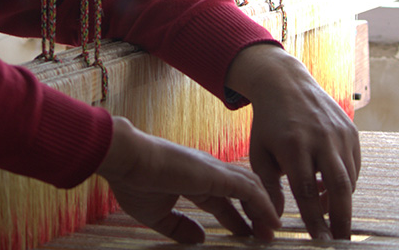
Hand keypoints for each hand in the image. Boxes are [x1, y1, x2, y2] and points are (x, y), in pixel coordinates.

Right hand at [96, 116, 280, 242]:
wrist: (126, 159)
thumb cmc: (133, 182)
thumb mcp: (157, 214)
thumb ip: (179, 227)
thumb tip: (200, 239)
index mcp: (193, 179)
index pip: (223, 200)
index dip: (237, 218)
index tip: (247, 235)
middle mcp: (207, 172)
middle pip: (241, 191)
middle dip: (256, 213)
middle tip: (266, 237)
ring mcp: (213, 170)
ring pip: (250, 185)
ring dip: (264, 208)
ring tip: (272, 231)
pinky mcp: (215, 174)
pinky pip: (248, 189)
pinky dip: (263, 204)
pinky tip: (271, 220)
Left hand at [226, 44, 360, 239]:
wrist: (285, 83)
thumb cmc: (268, 123)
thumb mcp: (259, 153)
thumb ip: (268, 188)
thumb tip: (272, 224)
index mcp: (293, 145)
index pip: (306, 192)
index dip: (315, 220)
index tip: (321, 242)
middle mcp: (320, 138)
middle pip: (338, 187)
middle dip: (342, 220)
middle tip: (341, 242)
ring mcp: (339, 133)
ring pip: (349, 179)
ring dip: (341, 201)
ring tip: (326, 211)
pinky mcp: (351, 130)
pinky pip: (354, 166)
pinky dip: (345, 182)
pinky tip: (328, 185)